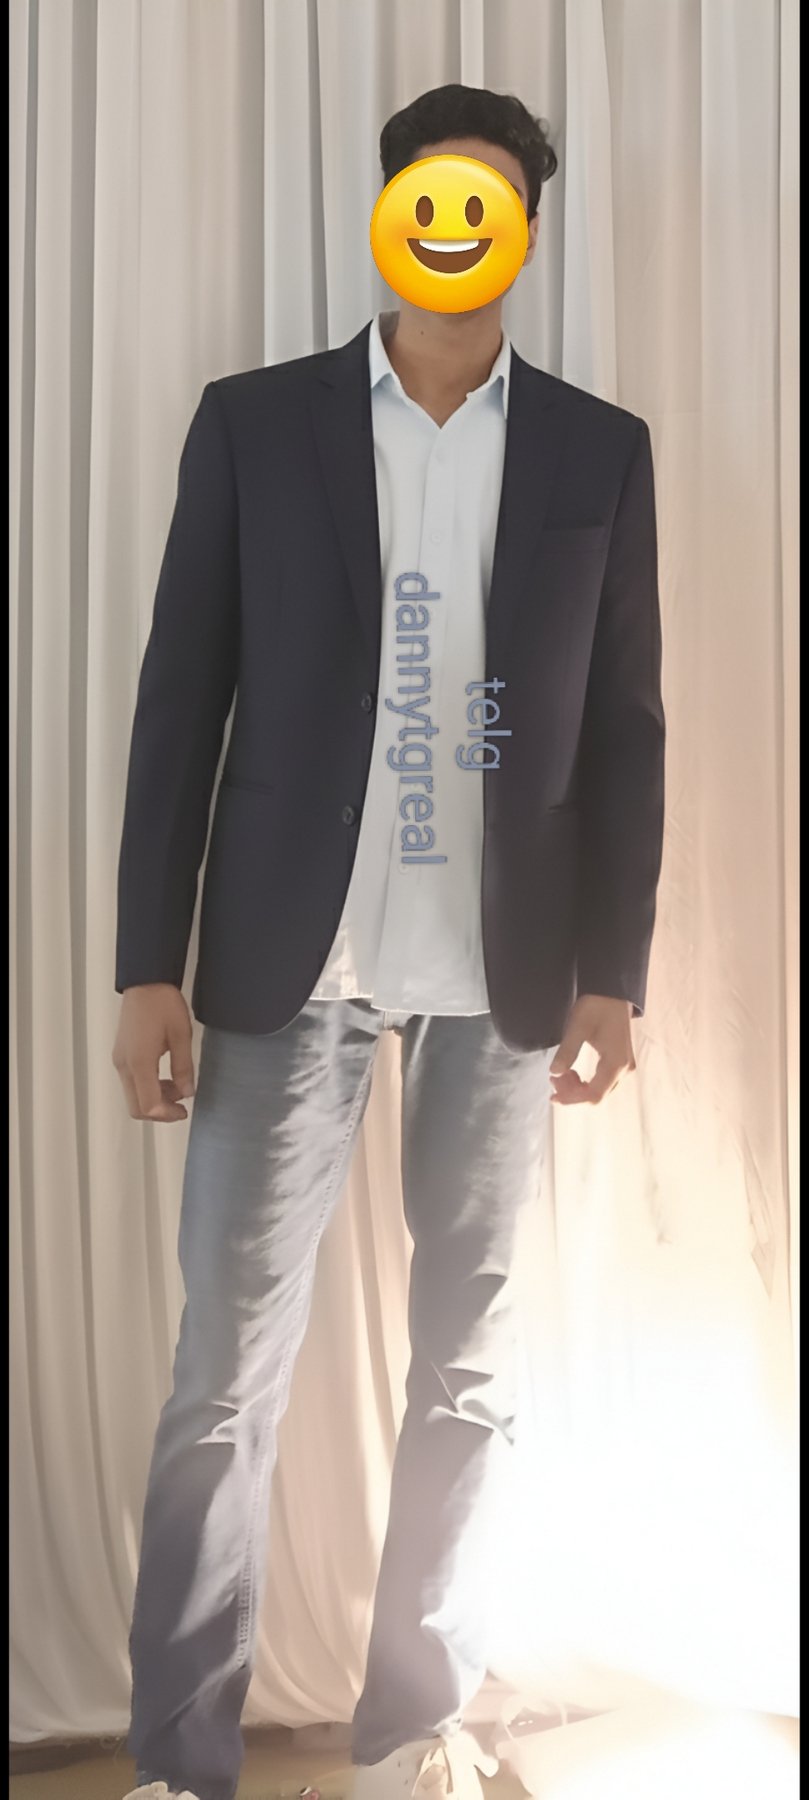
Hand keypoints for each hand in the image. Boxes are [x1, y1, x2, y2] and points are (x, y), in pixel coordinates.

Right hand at [112, 983, 195, 1121]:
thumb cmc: (163, 1003)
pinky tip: (166, 1077)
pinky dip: (148, 1087)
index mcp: (139, 1062)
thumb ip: (184, 1067)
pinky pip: (131, 1082)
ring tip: (178, 1086)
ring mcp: (120, 1060)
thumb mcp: (181, 1035)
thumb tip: (187, 1093)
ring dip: (154, 1100)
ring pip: (133, 1096)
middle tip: (181, 1105)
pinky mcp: (121, 1054)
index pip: (148, 1105)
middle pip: (135, 1107)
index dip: (167, 1115)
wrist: (146, 981)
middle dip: (159, 1112)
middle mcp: (124, 1065)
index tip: (184, 1111)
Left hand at [549, 994, 635, 1105]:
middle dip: (572, 1094)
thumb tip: (554, 1073)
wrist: (612, 992)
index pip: (594, 1095)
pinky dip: (584, 1082)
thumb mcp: (577, 1027)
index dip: (571, 1100)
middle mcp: (624, 1069)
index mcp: (615, 1063)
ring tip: (560, 1074)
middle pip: (597, 1096)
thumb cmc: (596, 1006)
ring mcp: (624, 1066)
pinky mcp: (620, 1062)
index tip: (552, 1096)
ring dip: (577, 1088)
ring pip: (599, 1090)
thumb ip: (567, 1051)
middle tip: (553, 1079)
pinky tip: (571, 1071)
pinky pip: (602, 1082)